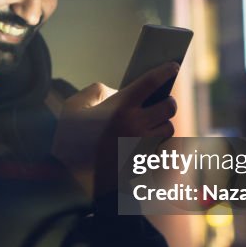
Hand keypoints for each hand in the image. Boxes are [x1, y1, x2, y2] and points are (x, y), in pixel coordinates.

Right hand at [52, 63, 178, 196]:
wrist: (72, 180)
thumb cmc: (72, 140)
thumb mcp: (73, 108)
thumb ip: (94, 92)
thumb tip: (115, 91)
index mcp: (120, 107)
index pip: (151, 81)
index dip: (165, 71)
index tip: (173, 66)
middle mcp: (135, 125)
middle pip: (169, 106)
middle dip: (168, 102)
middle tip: (162, 102)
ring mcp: (143, 145)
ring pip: (169, 129)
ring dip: (163, 125)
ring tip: (150, 126)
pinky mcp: (147, 163)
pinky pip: (165, 150)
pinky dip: (160, 145)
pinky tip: (148, 144)